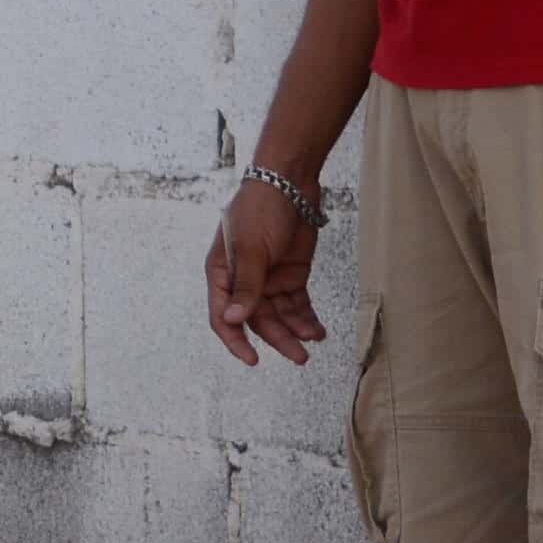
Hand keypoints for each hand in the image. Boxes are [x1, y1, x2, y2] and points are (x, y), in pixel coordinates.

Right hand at [205, 177, 327, 366]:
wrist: (290, 182)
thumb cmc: (260, 209)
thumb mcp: (251, 249)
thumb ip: (246, 286)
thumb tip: (234, 319)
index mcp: (223, 273)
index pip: (224, 315)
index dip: (235, 340)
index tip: (252, 359)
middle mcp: (244, 280)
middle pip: (258, 319)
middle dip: (278, 339)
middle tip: (299, 356)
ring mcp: (268, 278)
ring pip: (280, 315)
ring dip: (295, 330)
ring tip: (313, 341)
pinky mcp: (291, 274)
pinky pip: (297, 304)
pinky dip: (306, 318)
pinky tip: (318, 330)